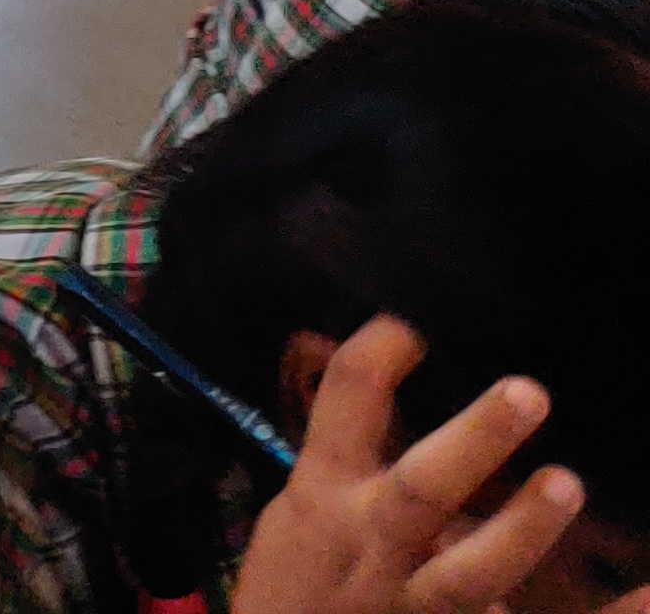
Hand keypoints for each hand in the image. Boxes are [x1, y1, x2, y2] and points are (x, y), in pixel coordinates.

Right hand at [232, 320, 649, 613]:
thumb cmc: (294, 585)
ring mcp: (409, 602)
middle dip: (473, 442)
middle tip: (529, 392)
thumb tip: (389, 382)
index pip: (345, 403)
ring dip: (521, 530)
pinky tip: (647, 595)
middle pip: (422, 488)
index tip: (417, 323)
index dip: (378, 353)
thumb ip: (345, 461)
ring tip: (567, 483)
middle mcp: (368, 543)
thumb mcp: (298, 516)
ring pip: (470, 574)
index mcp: (323, 495)